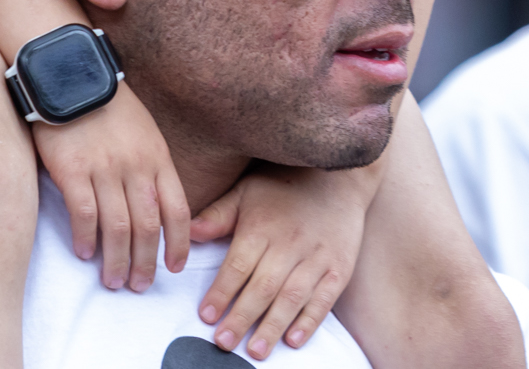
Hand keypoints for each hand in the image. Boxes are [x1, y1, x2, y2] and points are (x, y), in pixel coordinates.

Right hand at [30, 89, 189, 292]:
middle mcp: (136, 166)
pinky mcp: (73, 169)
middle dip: (146, 262)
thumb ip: (151, 165)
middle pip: (148, 226)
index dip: (178, 243)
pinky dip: (86, 237)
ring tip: (113, 280)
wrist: (70, 72)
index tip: (174, 266)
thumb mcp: (144, 130)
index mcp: (157, 157)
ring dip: (117, 260)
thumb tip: (154, 204)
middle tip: (140, 285)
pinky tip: (85, 252)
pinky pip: (84, 213)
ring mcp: (104, 168)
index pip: (177, 209)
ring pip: (118, 227)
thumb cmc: (106, 103)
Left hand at [190, 162, 382, 358]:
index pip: (238, 265)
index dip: (222, 292)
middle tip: (224, 343)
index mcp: (262, 227)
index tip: (206, 315)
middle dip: (242, 317)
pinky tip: (294, 339)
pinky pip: (324, 299)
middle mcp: (289, 244)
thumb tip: (189, 233)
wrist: (338, 178)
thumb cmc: (283, 187)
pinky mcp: (339, 268)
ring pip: (292, 297)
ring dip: (273, 326)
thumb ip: (218, 215)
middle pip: (263, 286)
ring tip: (256, 350)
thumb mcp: (247, 192)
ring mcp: (317, 257)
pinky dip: (310, 321)